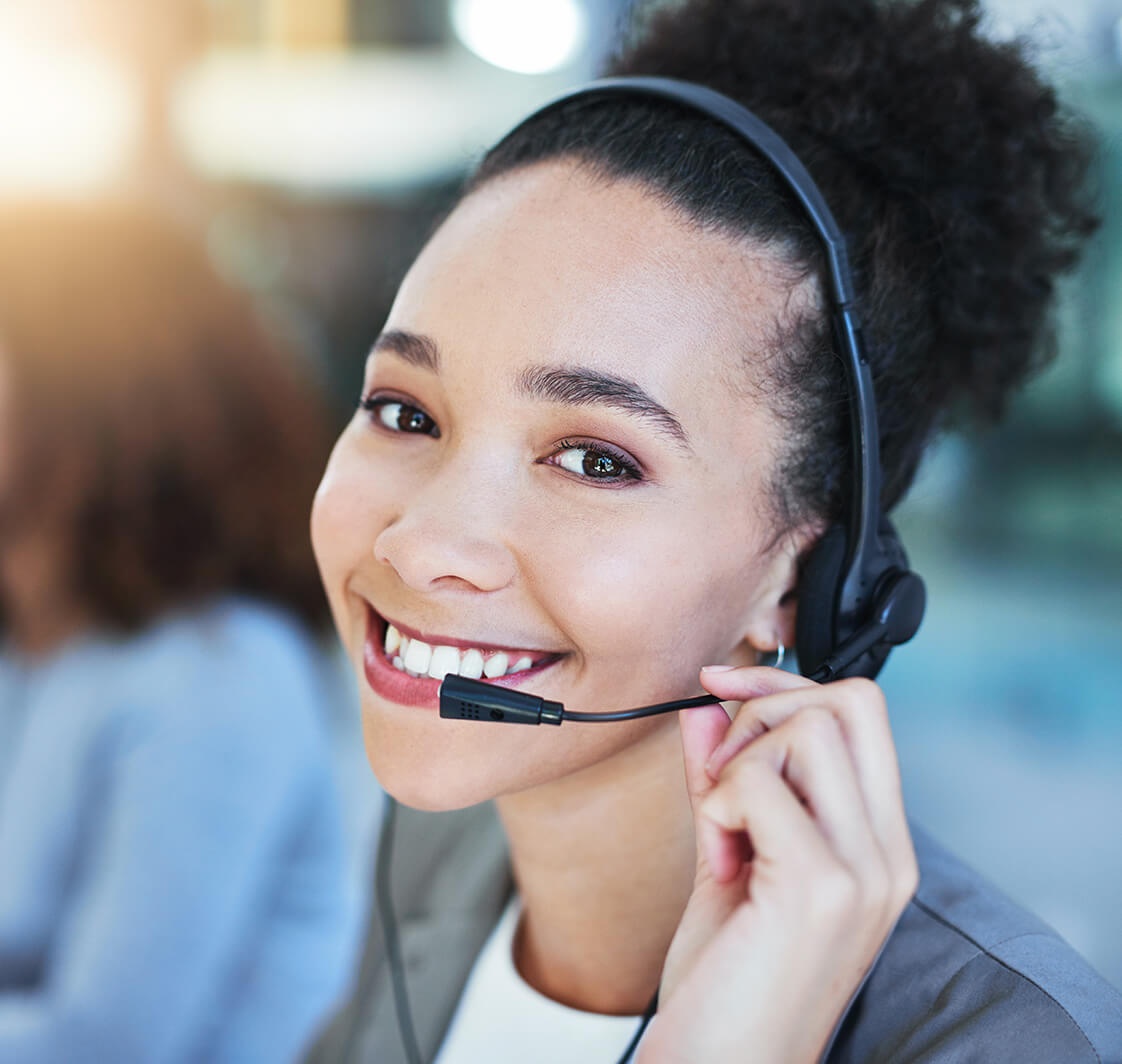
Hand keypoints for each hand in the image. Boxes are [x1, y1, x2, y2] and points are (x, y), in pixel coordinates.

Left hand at [637, 667, 918, 1063]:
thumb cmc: (729, 977)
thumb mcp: (729, 858)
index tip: (722, 690)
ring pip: (810, 728)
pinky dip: (721, 798)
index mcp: (879, 845)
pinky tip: (720, 851)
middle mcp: (888, 854)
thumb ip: (723, 778)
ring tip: (725, 822)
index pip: (862, 711)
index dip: (785, 685)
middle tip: (724, 771)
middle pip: (849, 701)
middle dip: (767, 708)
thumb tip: (707, 705)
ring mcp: (863, 870)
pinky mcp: (822, 886)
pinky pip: (761, 781)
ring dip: (744, 758)